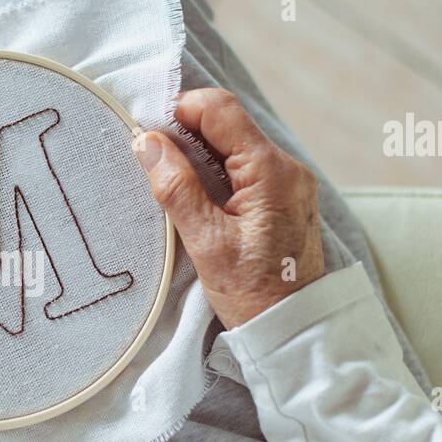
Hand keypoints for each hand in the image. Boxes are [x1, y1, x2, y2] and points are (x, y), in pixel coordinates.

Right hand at [134, 88, 324, 328]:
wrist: (295, 331)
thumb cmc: (254, 294)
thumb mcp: (206, 243)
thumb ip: (176, 187)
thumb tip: (146, 142)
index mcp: (271, 171)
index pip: (221, 110)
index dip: (180, 110)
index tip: (147, 132)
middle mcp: (287, 168)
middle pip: (228, 124)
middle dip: (185, 133)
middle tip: (151, 159)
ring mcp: (289, 182)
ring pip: (235, 145)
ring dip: (198, 154)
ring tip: (170, 180)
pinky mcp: (284, 197)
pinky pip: (245, 167)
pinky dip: (215, 171)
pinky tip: (196, 196)